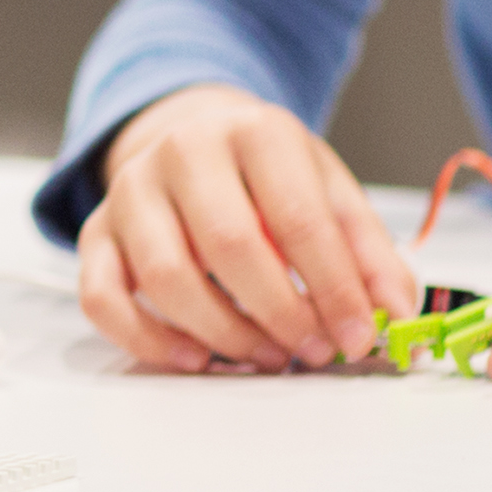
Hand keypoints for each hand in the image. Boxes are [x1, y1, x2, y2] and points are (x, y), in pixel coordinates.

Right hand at [77, 84, 413, 372]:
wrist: (194, 137)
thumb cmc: (269, 177)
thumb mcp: (330, 191)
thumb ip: (369, 253)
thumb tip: (395, 317)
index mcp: (255, 133)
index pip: (297, 218)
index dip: (334, 288)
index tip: (358, 337)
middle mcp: (184, 152)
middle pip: (229, 247)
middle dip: (282, 314)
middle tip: (316, 351)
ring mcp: (131, 190)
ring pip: (165, 277)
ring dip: (225, 334)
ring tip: (268, 354)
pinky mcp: (97, 231)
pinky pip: (102, 298)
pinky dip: (148, 340)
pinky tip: (195, 358)